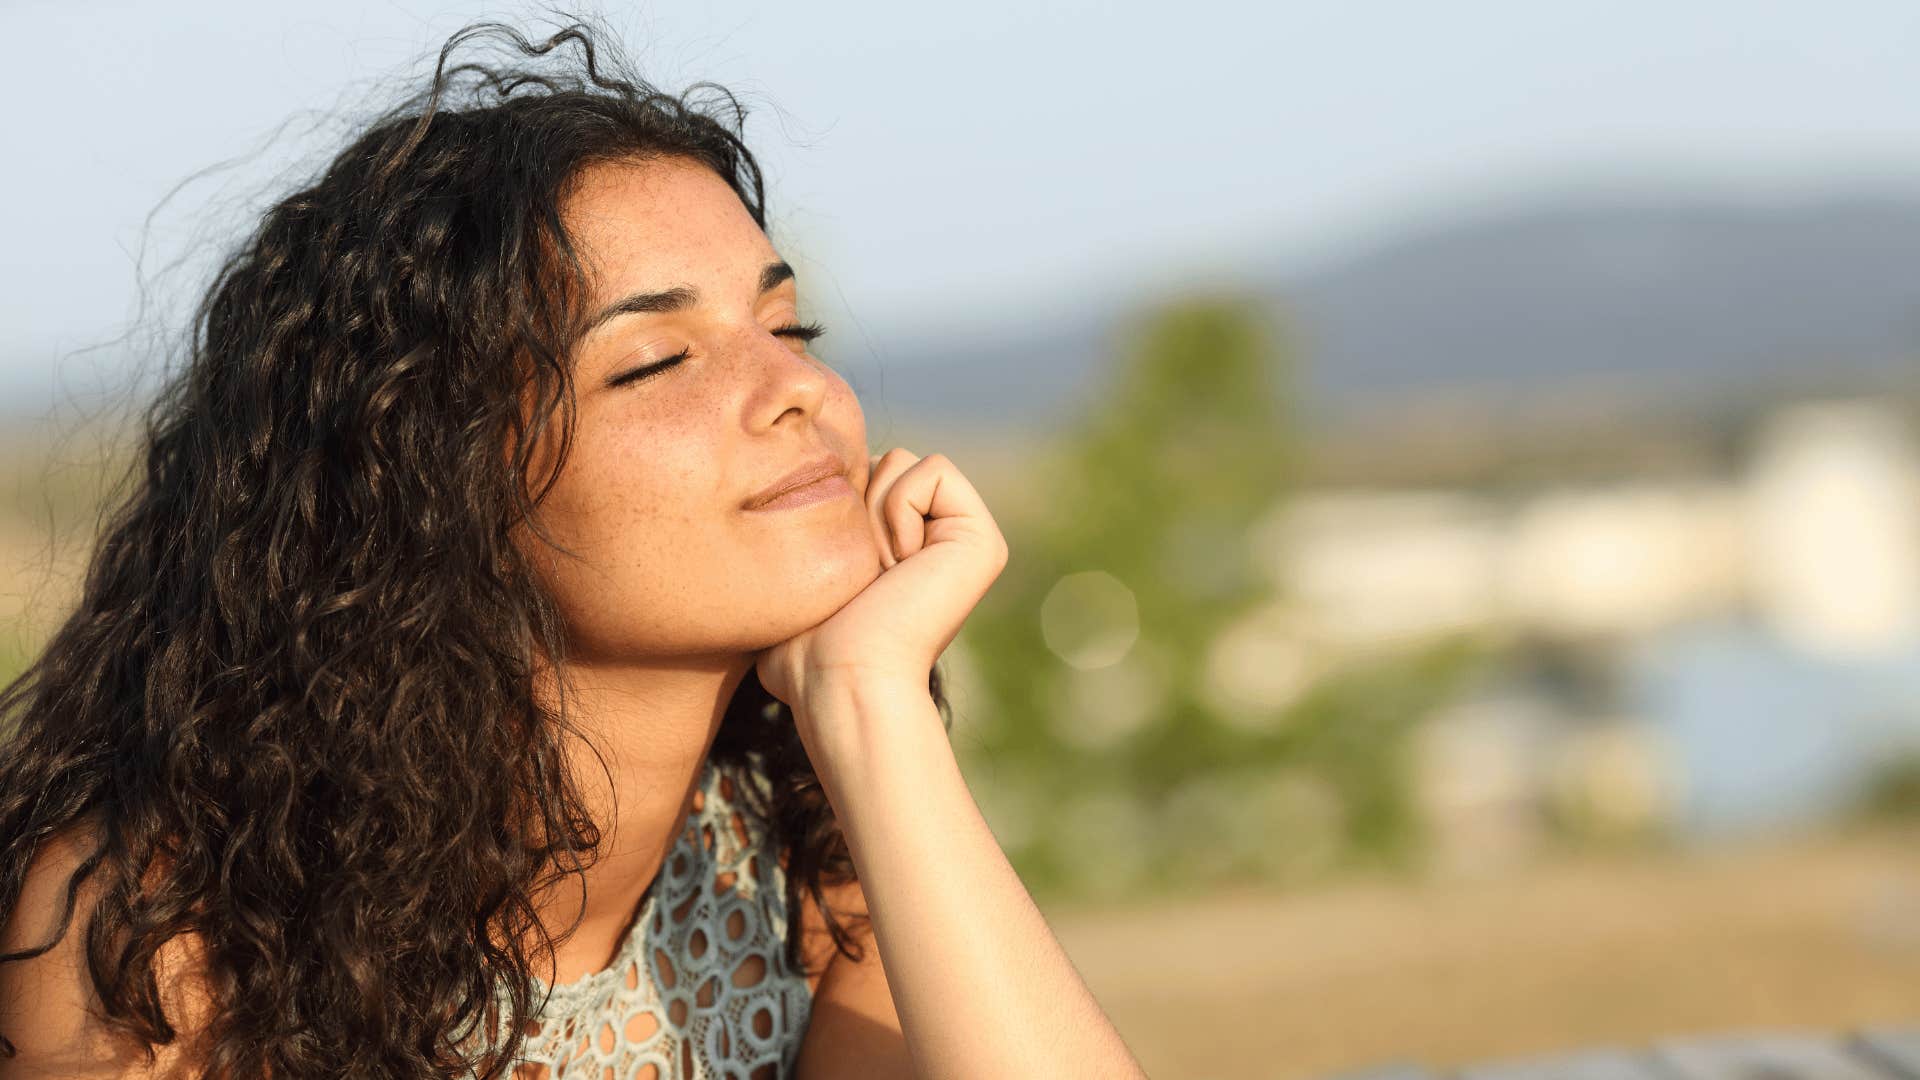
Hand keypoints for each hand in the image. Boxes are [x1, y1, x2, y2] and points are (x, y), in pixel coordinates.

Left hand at [753, 448, 1008, 712]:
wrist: (840, 677)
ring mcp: (967, 540)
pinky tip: (901, 569)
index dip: (832, 509)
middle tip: (861, 577)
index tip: (841, 576)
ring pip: (902, 460)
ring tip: (879, 578)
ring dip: (872, 517)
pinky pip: (932, 470)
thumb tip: (766, 550)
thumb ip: (800, 553)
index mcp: (906, 549)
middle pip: (881, 460)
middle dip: (853, 508)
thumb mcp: (796, 587)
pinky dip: (899, 512)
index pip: (858, 475)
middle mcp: (942, 541)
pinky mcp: (983, 540)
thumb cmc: (806, 651)